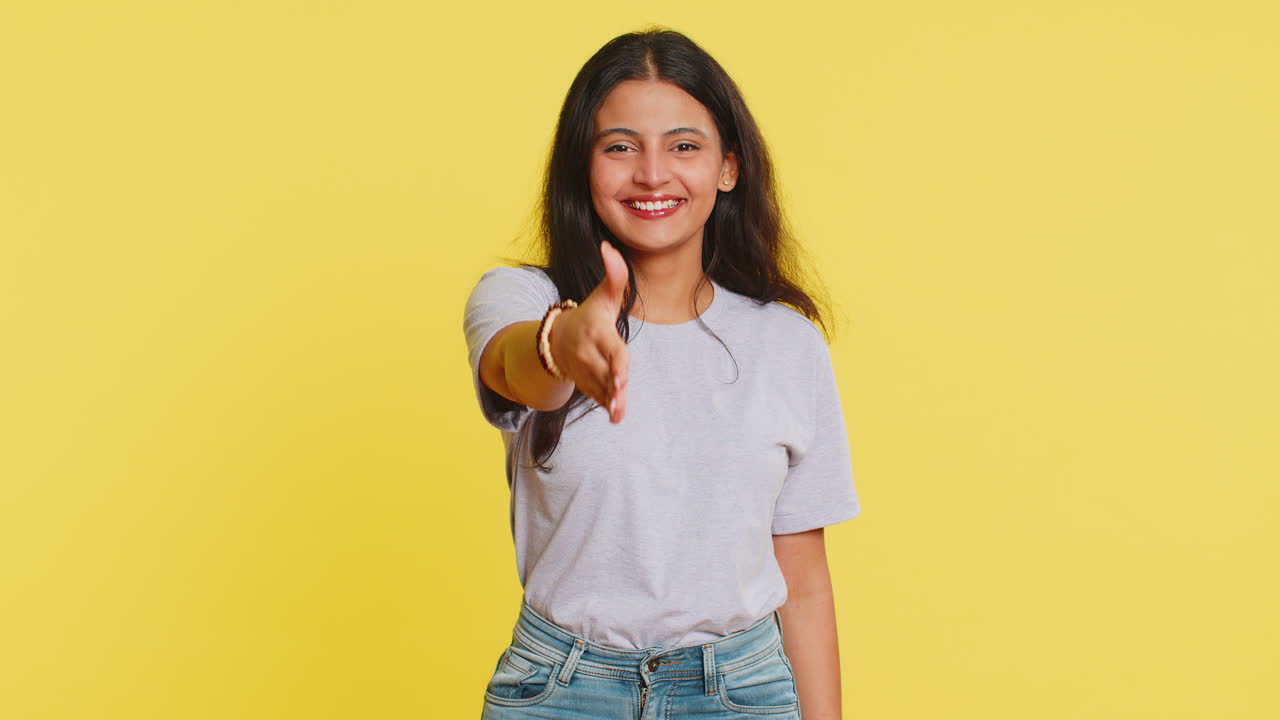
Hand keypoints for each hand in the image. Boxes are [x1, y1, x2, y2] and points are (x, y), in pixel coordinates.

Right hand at [548, 240, 629, 422]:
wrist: (557, 339)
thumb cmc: (589, 316)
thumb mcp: (601, 295)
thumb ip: (614, 274)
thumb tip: (609, 245)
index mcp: (598, 333)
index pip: (611, 349)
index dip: (616, 362)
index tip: (622, 374)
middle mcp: (591, 354)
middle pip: (605, 372)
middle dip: (612, 386)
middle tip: (620, 399)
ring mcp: (587, 371)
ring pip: (601, 388)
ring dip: (610, 401)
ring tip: (619, 414)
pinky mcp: (587, 384)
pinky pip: (597, 397)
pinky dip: (606, 406)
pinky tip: (616, 417)